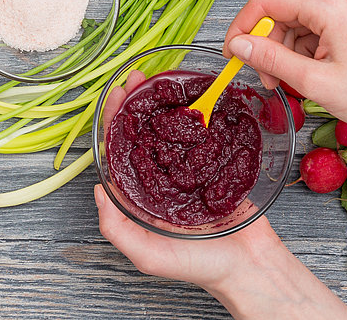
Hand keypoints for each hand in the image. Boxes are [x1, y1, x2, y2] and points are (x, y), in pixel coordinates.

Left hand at [95, 69, 280, 292]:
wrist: (251, 268)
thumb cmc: (201, 266)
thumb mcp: (149, 256)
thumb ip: (116, 229)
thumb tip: (95, 190)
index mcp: (142, 195)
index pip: (120, 149)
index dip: (114, 120)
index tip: (115, 94)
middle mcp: (162, 178)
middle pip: (143, 132)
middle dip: (136, 103)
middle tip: (136, 78)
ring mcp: (189, 170)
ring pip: (171, 129)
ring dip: (163, 103)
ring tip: (158, 79)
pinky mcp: (216, 165)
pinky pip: (204, 135)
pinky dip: (196, 115)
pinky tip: (193, 98)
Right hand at [224, 0, 346, 137]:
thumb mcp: (314, 83)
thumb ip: (270, 59)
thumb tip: (237, 45)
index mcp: (330, 4)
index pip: (267, 1)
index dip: (243, 27)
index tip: (233, 54)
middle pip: (281, 11)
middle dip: (267, 45)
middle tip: (268, 80)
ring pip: (294, 20)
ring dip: (284, 50)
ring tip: (290, 82)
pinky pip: (312, 24)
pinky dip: (302, 48)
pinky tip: (308, 72)